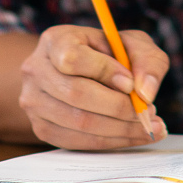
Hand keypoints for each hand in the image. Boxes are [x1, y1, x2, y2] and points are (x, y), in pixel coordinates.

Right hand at [18, 25, 168, 148]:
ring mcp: (34, 102)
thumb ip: (146, 60)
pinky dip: (111, 141)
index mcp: (55, 40)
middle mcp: (36, 70)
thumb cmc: (110, 55)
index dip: (104, 71)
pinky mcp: (42, 128)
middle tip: (148, 112)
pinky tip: (132, 134)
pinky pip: (78, 141)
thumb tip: (145, 91)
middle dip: (119, 107)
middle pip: (76, 94)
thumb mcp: (132, 45)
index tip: (131, 83)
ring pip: (79, 122)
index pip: (71, 58)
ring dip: (120, 129)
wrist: (82, 73)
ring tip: (148, 125)